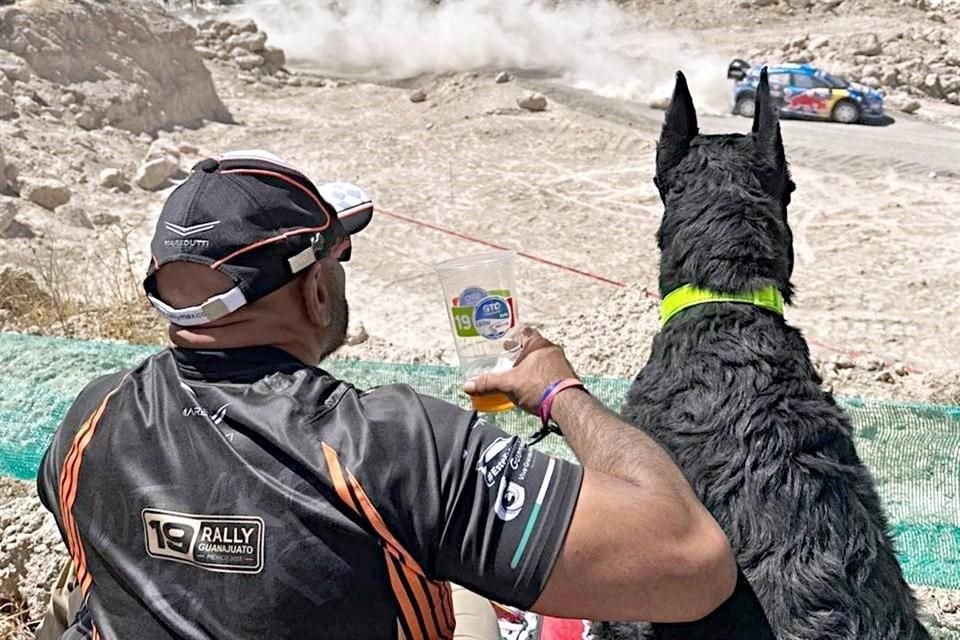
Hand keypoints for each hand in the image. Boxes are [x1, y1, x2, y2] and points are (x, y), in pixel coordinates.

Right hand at [463, 327, 578, 414]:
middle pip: (533, 347)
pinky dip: (541, 377)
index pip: (524, 332)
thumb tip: (467, 386)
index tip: (505, 344)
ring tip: (519, 377)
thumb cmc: (538, 387)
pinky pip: (551, 372)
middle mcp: (552, 349)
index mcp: (538, 344)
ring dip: (532, 366)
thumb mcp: (509, 385)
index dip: (513, 336)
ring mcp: (562, 363)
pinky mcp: (568, 377)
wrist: (567, 405)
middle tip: (507, 362)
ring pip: (543, 360)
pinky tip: (533, 388)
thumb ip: (488, 383)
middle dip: (520, 354)